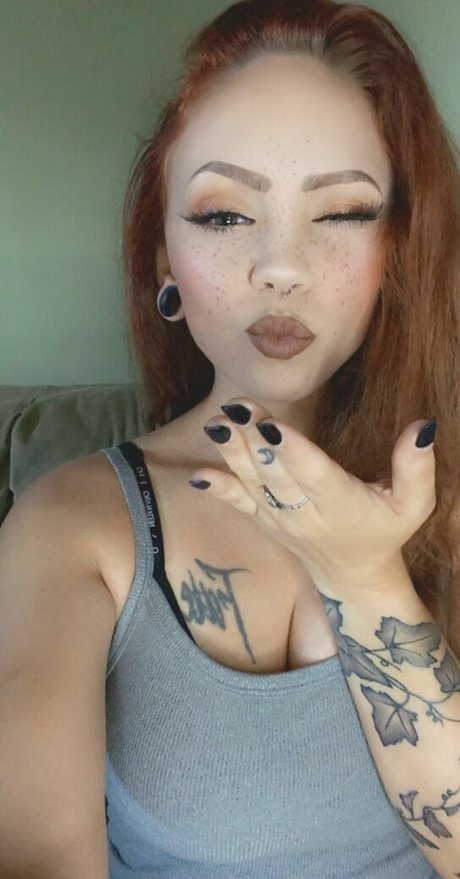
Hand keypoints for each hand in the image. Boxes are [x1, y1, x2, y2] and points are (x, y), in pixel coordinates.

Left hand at [190, 398, 436, 596]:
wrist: (352, 576)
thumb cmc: (385, 532)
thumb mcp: (414, 505)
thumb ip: (417, 467)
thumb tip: (422, 426)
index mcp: (343, 505)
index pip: (316, 477)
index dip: (295, 453)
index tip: (276, 428)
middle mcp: (306, 514)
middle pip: (277, 474)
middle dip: (257, 441)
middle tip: (239, 408)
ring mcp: (280, 519)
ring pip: (254, 484)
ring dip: (234, 453)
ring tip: (218, 423)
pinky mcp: (265, 520)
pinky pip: (238, 504)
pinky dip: (218, 490)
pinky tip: (197, 475)